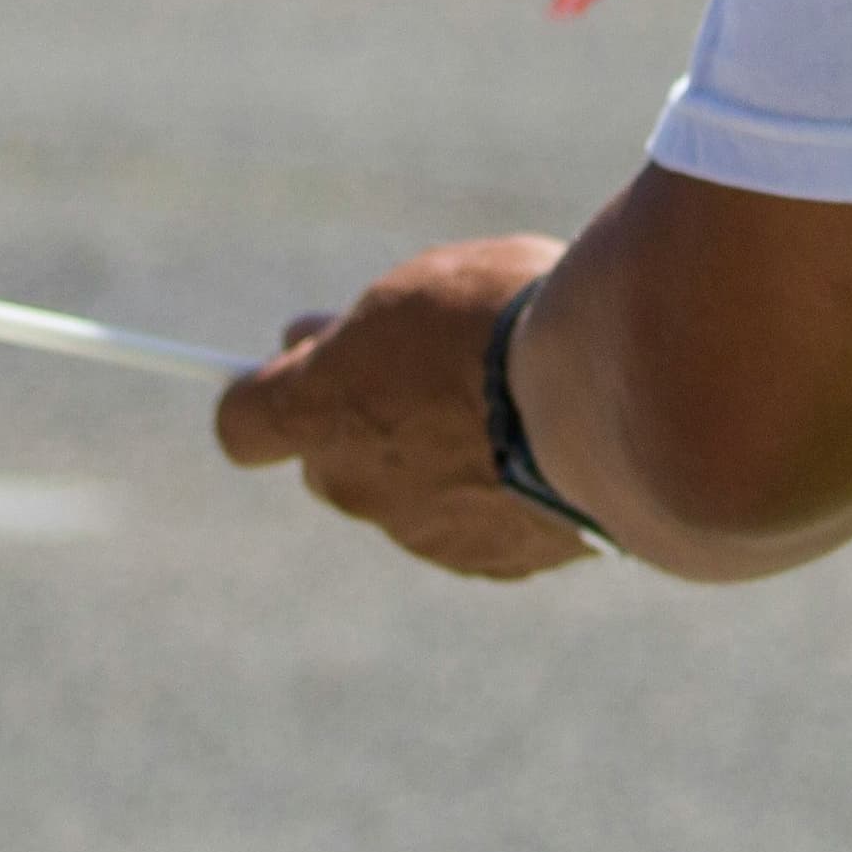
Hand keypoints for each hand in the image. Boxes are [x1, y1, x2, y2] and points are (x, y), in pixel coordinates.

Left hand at [214, 233, 592, 580]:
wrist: (609, 398)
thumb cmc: (509, 316)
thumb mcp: (420, 288)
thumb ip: (361, 329)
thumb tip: (310, 341)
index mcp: (317, 410)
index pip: (241, 425)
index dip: (268, 396)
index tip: (306, 363)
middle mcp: (353, 484)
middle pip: (330, 463)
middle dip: (365, 426)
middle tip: (424, 370)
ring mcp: (421, 533)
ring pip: (409, 496)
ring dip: (441, 458)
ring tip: (513, 401)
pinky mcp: (491, 562)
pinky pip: (477, 522)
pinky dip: (500, 492)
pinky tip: (549, 445)